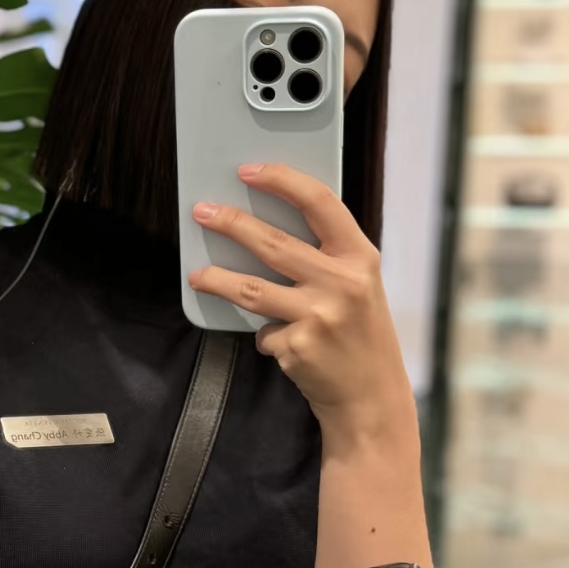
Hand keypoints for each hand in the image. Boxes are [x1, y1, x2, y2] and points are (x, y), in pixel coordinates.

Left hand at [188, 163, 413, 429]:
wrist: (372, 397)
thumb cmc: (360, 334)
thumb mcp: (360, 286)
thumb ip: (326, 257)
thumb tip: (263, 227)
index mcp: (360, 257)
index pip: (320, 202)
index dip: (282, 180)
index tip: (249, 171)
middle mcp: (342, 283)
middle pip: (273, 243)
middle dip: (231, 223)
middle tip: (202, 212)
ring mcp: (318, 316)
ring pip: (251, 290)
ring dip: (216, 279)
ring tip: (196, 275)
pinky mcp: (297, 347)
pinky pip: (263, 333)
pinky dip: (265, 336)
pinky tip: (281, 343)